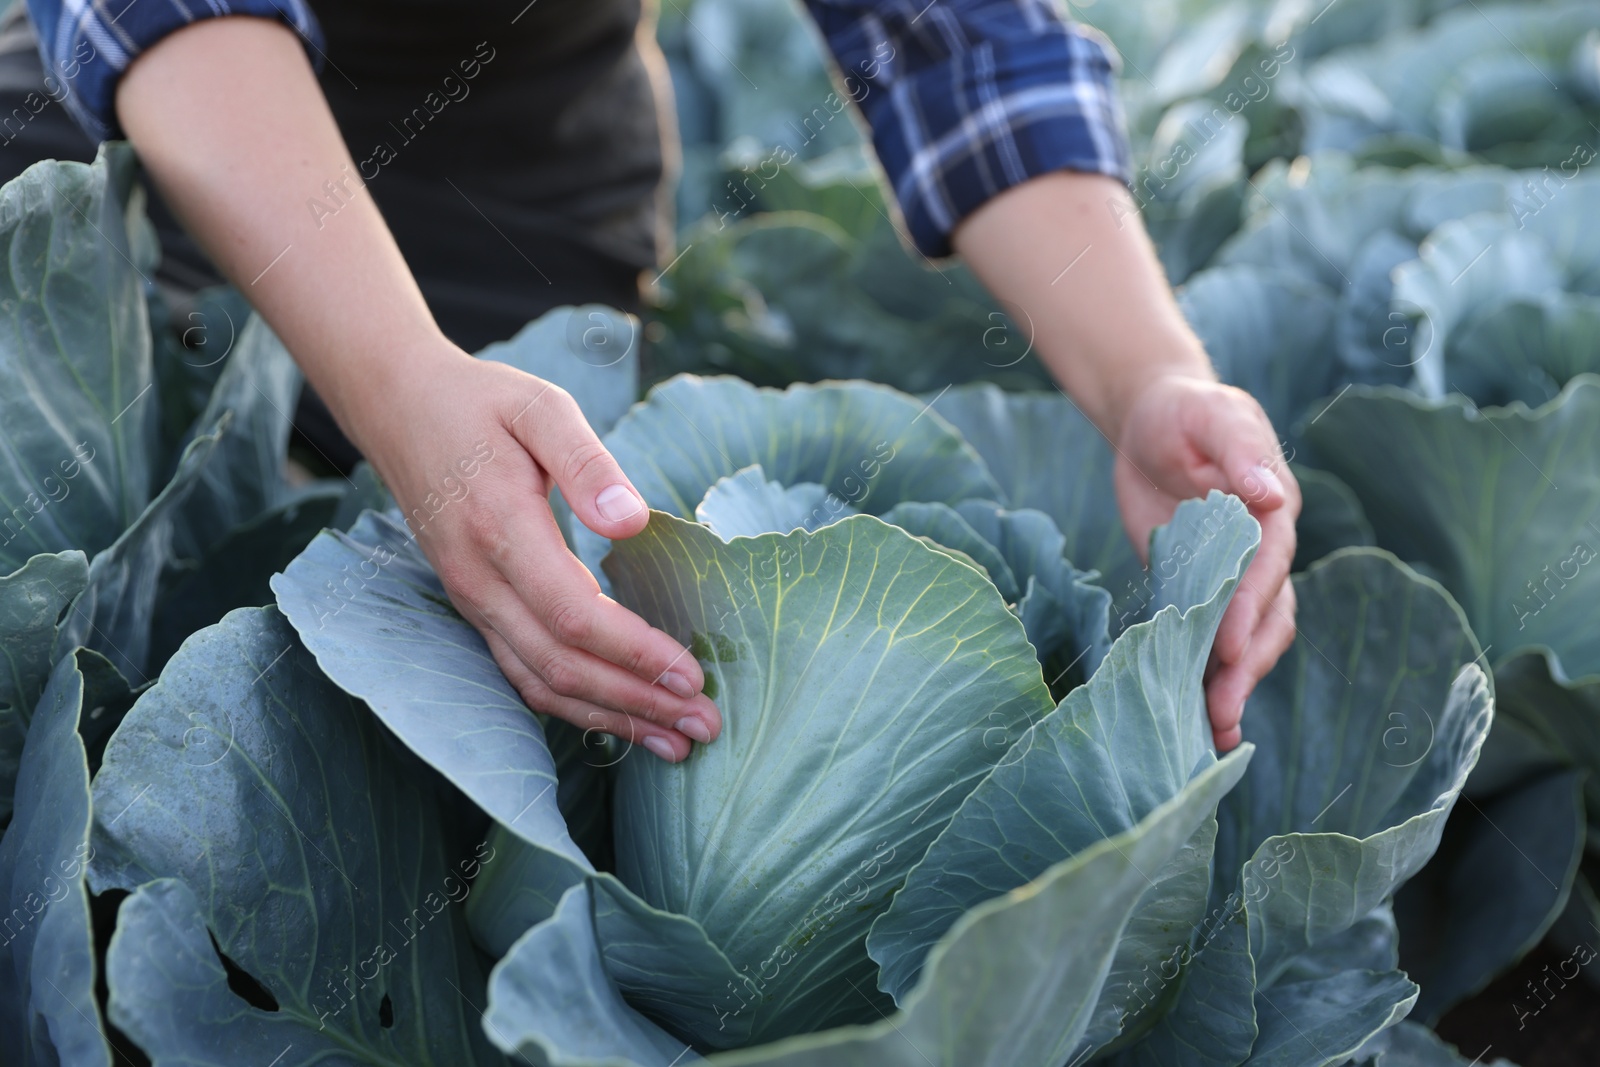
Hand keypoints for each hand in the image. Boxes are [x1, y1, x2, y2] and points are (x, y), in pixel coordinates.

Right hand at [113, 16, 718, 760]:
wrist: (384, 386)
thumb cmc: (470, 387)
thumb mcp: (539, 402)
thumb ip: (585, 461)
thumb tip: (635, 520)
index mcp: (497, 527)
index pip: (579, 617)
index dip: (641, 659)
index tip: (700, 681)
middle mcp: (480, 576)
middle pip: (562, 668)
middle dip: (638, 704)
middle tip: (707, 730)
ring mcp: (469, 595)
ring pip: (539, 679)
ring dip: (609, 712)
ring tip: (675, 735)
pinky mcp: (472, 594)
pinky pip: (522, 664)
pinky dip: (573, 694)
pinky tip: (617, 708)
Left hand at [1112, 372, 1300, 750]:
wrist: (1152, 421)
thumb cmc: (1185, 411)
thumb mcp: (1211, 415)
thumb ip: (1239, 449)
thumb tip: (1271, 494)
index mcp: (1272, 513)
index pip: (1269, 570)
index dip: (1253, 610)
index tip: (1232, 648)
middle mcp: (1261, 553)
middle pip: (1268, 621)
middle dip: (1248, 668)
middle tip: (1222, 712)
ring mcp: (1231, 577)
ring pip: (1247, 642)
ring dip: (1233, 686)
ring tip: (1214, 733)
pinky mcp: (1198, 591)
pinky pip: (1209, 641)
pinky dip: (1204, 678)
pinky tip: (1192, 720)